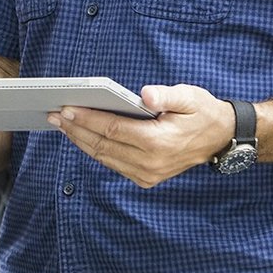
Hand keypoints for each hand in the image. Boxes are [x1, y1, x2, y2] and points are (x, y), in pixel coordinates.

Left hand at [47, 83, 234, 187]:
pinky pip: (113, 163)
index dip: (87, 119)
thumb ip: (167, 95)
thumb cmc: (201, 112)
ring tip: (61, 124)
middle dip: (75, 130)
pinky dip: (94, 149)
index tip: (66, 108)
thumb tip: (145, 95)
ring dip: (80, 141)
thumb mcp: (190, 96)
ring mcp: (147, 175)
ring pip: (104, 157)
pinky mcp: (145, 178)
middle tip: (53, 114)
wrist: (219, 138)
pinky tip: (81, 136)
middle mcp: (150, 163)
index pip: (113, 130)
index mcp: (158, 142)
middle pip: (103, 146)